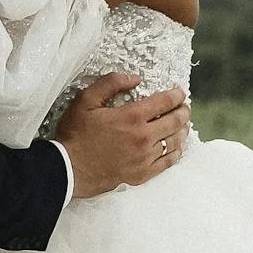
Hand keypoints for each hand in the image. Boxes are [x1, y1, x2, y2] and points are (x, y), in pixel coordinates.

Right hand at [56, 76, 188, 195]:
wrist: (68, 169)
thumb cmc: (76, 135)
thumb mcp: (86, 100)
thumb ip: (110, 83)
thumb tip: (134, 78)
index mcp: (131, 116)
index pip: (165, 102)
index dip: (176, 95)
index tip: (180, 92)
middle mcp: (143, 136)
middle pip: (175, 121)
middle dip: (184, 111)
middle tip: (185, 107)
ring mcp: (145, 157)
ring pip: (174, 141)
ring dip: (182, 130)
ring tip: (183, 124)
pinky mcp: (142, 173)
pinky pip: (167, 162)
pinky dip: (176, 152)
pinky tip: (176, 147)